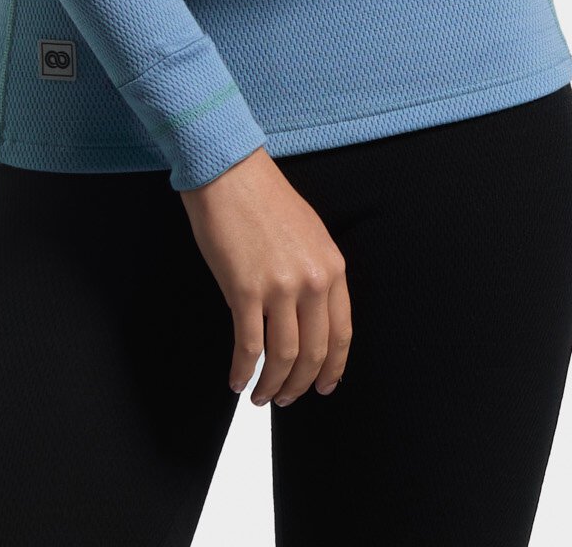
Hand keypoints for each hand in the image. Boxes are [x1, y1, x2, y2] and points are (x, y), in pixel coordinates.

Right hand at [182, 148, 351, 405]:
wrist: (229, 171)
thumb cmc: (263, 197)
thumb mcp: (308, 233)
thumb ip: (317, 272)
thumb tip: (313, 316)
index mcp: (332, 266)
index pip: (341, 333)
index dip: (332, 368)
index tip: (323, 387)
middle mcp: (312, 280)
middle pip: (314, 353)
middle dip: (300, 385)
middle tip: (286, 399)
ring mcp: (280, 287)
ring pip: (283, 357)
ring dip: (271, 386)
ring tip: (260, 396)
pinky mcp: (245, 290)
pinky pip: (249, 347)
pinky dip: (244, 371)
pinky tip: (237, 380)